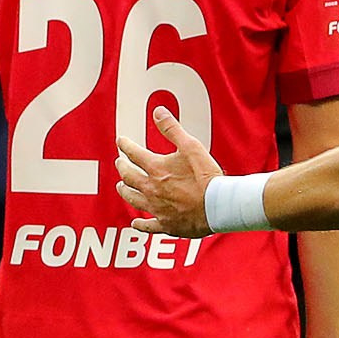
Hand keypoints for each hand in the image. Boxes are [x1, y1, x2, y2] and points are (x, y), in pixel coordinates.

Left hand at [115, 105, 223, 237]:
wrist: (219, 205)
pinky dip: (140, 224)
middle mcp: (152, 189)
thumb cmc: (207, 176)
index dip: (125, 145)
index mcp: (157, 169)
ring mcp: (157, 208)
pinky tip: (135, 223)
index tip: (120, 141)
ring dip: (125, 191)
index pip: (134, 154)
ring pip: (133, 199)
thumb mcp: (191, 147)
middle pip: (129, 177)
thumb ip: (172, 129)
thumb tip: (157, 111)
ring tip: (121, 186)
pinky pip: (148, 225)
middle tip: (119, 163)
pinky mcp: (166, 224)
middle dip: (122, 167)